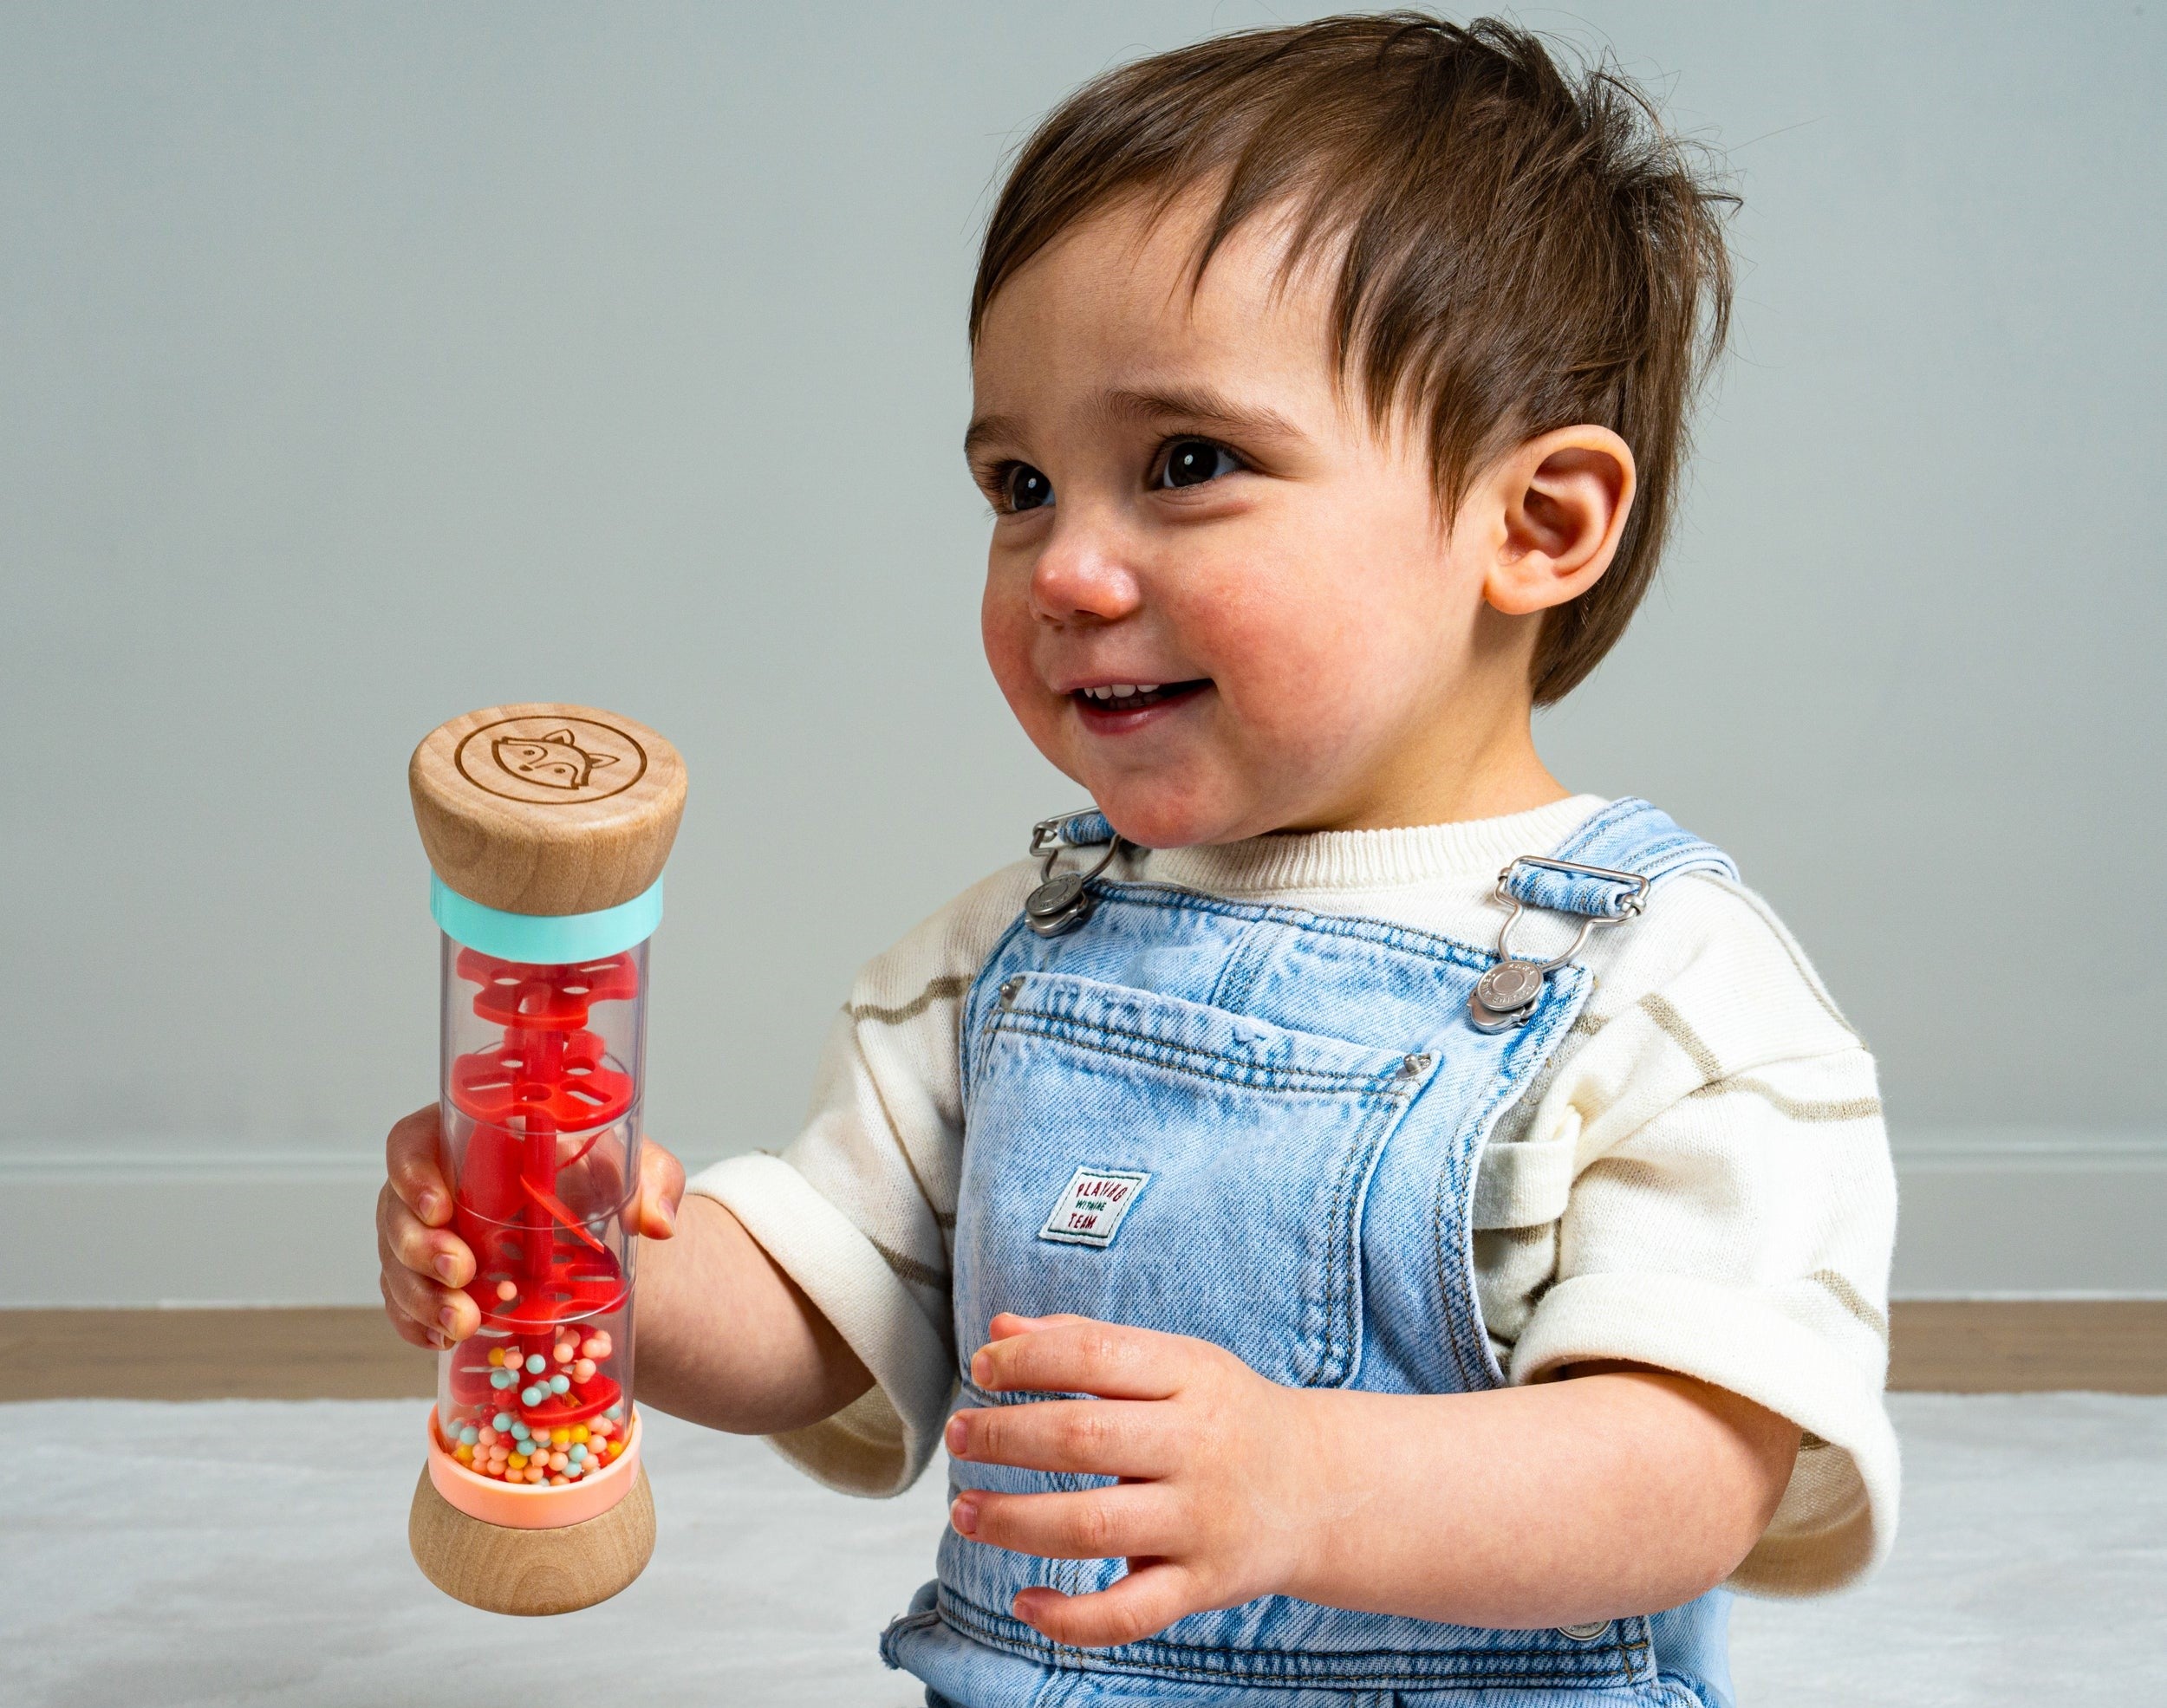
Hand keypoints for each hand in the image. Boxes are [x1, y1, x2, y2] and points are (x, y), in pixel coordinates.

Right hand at [375, 1104, 685, 1350]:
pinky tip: (442, 1341)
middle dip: (420, 1248)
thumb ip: (655, 1179)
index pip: (414, 1140)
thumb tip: (659, 1221)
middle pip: (396, 1210)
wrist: (600, 1229)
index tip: (438, 1206)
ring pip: (396, 1263)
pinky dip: (416, 1324)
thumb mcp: (637, 1168)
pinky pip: (403, 1303)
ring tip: (461, 1323)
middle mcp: (438, 1184)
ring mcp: (428, 1235)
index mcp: (473, 1137)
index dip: (412, 1171)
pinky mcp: (431, 1280)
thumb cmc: (604, 1178)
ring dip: (420, 1296)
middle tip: (461, 1274)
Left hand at [943, 1313, 1325, 1647]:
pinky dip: (1070, 1618)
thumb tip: (999, 1332)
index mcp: (1190, 1376)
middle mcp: (1197, 1446)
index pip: (1095, 1355)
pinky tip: (1025, 1603)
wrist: (1321, 1488)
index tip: (982, 1369)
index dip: (1027, 1360)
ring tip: (966, 1512)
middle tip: (959, 1436)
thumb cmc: (1226, 1416)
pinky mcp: (1202, 1584)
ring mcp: (1201, 1521)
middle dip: (1005, 1437)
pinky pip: (1129, 1612)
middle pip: (1084, 1437)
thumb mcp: (1175, 1362)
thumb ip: (1087, 1342)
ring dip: (1014, 1521)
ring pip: (1093, 1526)